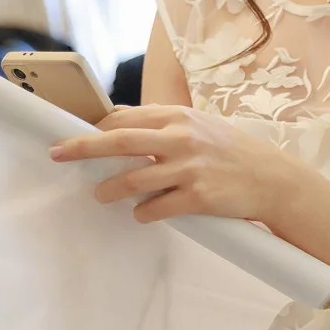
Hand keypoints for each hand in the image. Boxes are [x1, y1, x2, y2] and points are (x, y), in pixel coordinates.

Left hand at [49, 105, 301, 224]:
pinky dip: (142, 212)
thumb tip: (118, 124)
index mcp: (178, 117)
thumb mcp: (198, 125)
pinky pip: (156, 208)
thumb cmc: (230, 151)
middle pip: (119, 141)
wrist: (272, 178)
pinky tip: (141, 213)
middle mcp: (181, 138)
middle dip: (82, 148)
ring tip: (100, 195)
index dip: (96, 129)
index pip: (125, 118)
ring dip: (110, 189)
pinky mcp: (198, 198)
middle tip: (57, 154)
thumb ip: (162, 125)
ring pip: (133, 180)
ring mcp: (189, 168)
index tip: (75, 137)